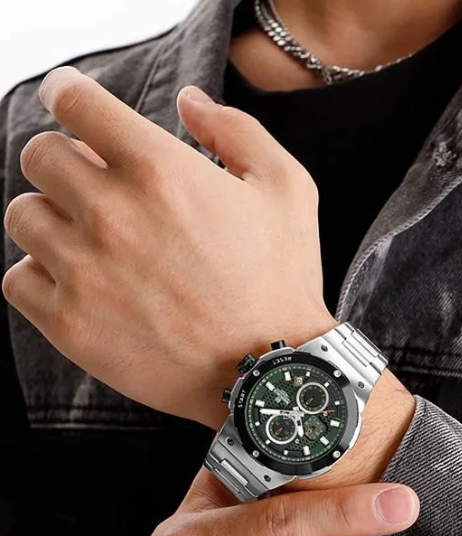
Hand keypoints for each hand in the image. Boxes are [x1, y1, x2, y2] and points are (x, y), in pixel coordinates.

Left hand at [2, 66, 334, 428]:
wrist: (270, 369)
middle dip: (66, 159)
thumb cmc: (282, 279)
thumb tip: (188, 100)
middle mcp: (111, 213)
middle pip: (39, 155)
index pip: (75, 102)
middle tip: (97, 183)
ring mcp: (83, 271)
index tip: (70, 100)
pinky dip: (41, 273)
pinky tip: (81, 281)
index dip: (68, 92)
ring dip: (52, 217)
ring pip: (22, 215)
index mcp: (160, 170)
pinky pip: (17, 278)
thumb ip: (236, 130)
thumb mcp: (287, 189)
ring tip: (92, 238)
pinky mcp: (69, 323)